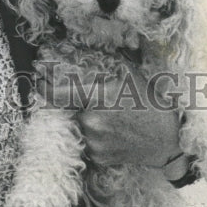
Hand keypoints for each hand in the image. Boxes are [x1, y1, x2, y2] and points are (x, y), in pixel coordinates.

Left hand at [44, 71, 181, 168]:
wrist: (168, 139)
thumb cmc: (149, 103)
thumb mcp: (128, 74)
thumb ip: (103, 62)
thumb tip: (80, 48)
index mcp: (97, 99)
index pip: (59, 94)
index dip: (44, 86)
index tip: (37, 79)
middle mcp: (92, 123)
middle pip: (69, 110)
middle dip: (74, 104)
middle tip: (91, 100)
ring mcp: (95, 143)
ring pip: (78, 127)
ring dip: (84, 120)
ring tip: (109, 117)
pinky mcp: (100, 158)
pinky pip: (87, 143)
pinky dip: (93, 135)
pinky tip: (112, 130)